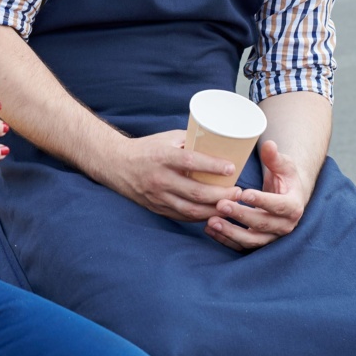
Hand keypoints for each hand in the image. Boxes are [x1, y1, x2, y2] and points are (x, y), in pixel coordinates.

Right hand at [114, 130, 241, 220]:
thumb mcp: (166, 138)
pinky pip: (183, 216)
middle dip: (221, 195)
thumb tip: (218, 145)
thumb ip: (190, 142)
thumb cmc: (146, 148)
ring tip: (231, 205)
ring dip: (214, 210)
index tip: (232, 167)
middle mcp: (159, 178)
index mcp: (162, 157)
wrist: (117, 165)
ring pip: (191, 209)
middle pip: (195, 192)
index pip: (189, 162)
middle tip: (238, 192)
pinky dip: (200, 216)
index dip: (212, 166)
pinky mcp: (157, 208)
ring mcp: (158, 196)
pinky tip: (213, 213)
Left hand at [205, 140, 304, 250]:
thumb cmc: (284, 177)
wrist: (287, 196)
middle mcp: (284, 226)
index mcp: (293, 206)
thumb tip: (268, 144)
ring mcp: (271, 237)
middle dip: (241, 216)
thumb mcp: (283, 165)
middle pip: (262, 224)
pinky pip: (242, 245)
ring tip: (211, 222)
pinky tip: (210, 229)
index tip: (244, 194)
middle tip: (221, 204)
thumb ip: (275, 157)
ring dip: (231, 233)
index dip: (262, 201)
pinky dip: (226, 240)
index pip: (279, 206)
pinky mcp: (259, 241)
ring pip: (252, 240)